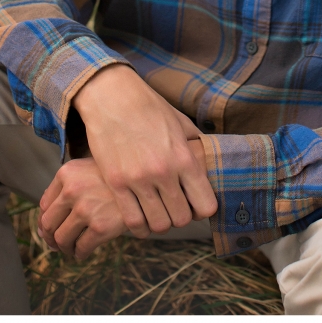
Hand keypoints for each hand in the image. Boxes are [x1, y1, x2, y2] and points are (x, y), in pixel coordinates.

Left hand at [38, 157, 129, 260]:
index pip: (43, 205)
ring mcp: (86, 209)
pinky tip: (84, 252)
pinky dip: (80, 253)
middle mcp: (72, 190)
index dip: (44, 221)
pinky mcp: (101, 227)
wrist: (144, 181)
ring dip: (65, 248)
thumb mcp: (87, 169)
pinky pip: (81, 248)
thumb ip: (67, 187)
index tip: (49, 230)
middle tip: (57, 244)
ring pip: (62, 239)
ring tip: (71, 248)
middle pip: (48, 224)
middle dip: (50, 238)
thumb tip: (44, 223)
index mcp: (66, 174)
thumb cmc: (114, 176)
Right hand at [72, 64, 217, 237]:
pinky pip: (132, 221)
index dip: (202, 209)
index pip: (206, 205)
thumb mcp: (180, 122)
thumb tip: (208, 157)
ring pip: (158, 224)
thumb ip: (195, 144)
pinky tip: (140, 216)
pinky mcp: (116, 183)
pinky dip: (139, 225)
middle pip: (181, 219)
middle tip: (174, 208)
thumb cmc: (149, 107)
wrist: (112, 97)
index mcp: (184, 158)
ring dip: (160, 222)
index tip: (195, 203)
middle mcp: (164, 172)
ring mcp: (138, 180)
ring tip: (157, 212)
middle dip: (180, 217)